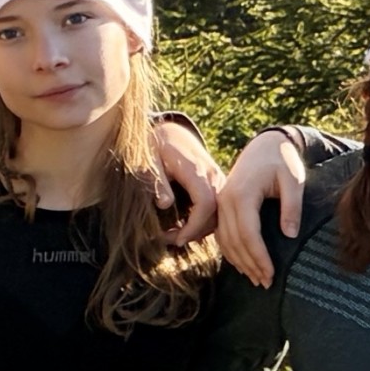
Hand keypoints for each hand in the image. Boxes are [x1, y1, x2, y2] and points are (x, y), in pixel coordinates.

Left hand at [145, 113, 230, 247]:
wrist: (170, 130)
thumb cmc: (155, 144)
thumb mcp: (149, 160)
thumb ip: (157, 181)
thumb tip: (164, 205)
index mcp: (195, 169)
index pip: (205, 204)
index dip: (194, 226)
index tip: (177, 239)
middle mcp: (212, 175)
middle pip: (216, 212)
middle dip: (196, 231)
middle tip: (172, 240)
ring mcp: (217, 178)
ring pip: (220, 212)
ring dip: (201, 228)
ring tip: (177, 235)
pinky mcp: (216, 183)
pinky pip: (218, 206)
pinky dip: (205, 220)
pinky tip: (187, 225)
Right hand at [221, 130, 310, 284]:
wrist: (266, 145)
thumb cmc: (283, 161)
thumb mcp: (294, 180)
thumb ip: (292, 206)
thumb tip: (289, 234)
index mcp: (242, 193)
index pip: (248, 233)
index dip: (259, 257)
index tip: (271, 275)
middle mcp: (226, 199)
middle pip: (234, 241)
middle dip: (250, 265)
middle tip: (267, 284)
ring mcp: (221, 203)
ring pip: (225, 240)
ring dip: (240, 262)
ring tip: (257, 279)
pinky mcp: (222, 205)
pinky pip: (221, 234)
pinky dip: (231, 252)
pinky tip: (244, 265)